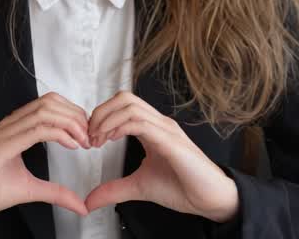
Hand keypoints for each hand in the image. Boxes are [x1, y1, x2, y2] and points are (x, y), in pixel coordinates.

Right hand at [0, 92, 90, 230]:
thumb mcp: (30, 189)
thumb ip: (56, 192)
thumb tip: (80, 205)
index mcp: (16, 127)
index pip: (50, 105)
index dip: (73, 113)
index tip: (87, 133)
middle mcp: (10, 124)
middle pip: (51, 102)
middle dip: (76, 115)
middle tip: (89, 136)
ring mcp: (4, 132)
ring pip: (45, 111)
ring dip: (71, 123)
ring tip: (82, 140)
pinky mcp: (0, 145)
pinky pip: (36, 130)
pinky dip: (59, 133)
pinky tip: (71, 145)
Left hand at [85, 91, 238, 222]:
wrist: (208, 198)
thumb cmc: (183, 186)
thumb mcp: (138, 187)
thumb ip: (114, 189)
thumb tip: (89, 200)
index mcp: (153, 129)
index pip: (124, 106)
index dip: (101, 117)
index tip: (91, 139)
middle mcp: (160, 124)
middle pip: (125, 98)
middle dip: (100, 113)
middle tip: (90, 135)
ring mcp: (166, 130)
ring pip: (131, 107)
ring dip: (106, 120)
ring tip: (97, 140)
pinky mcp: (170, 142)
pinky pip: (141, 124)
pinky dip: (120, 128)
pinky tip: (111, 140)